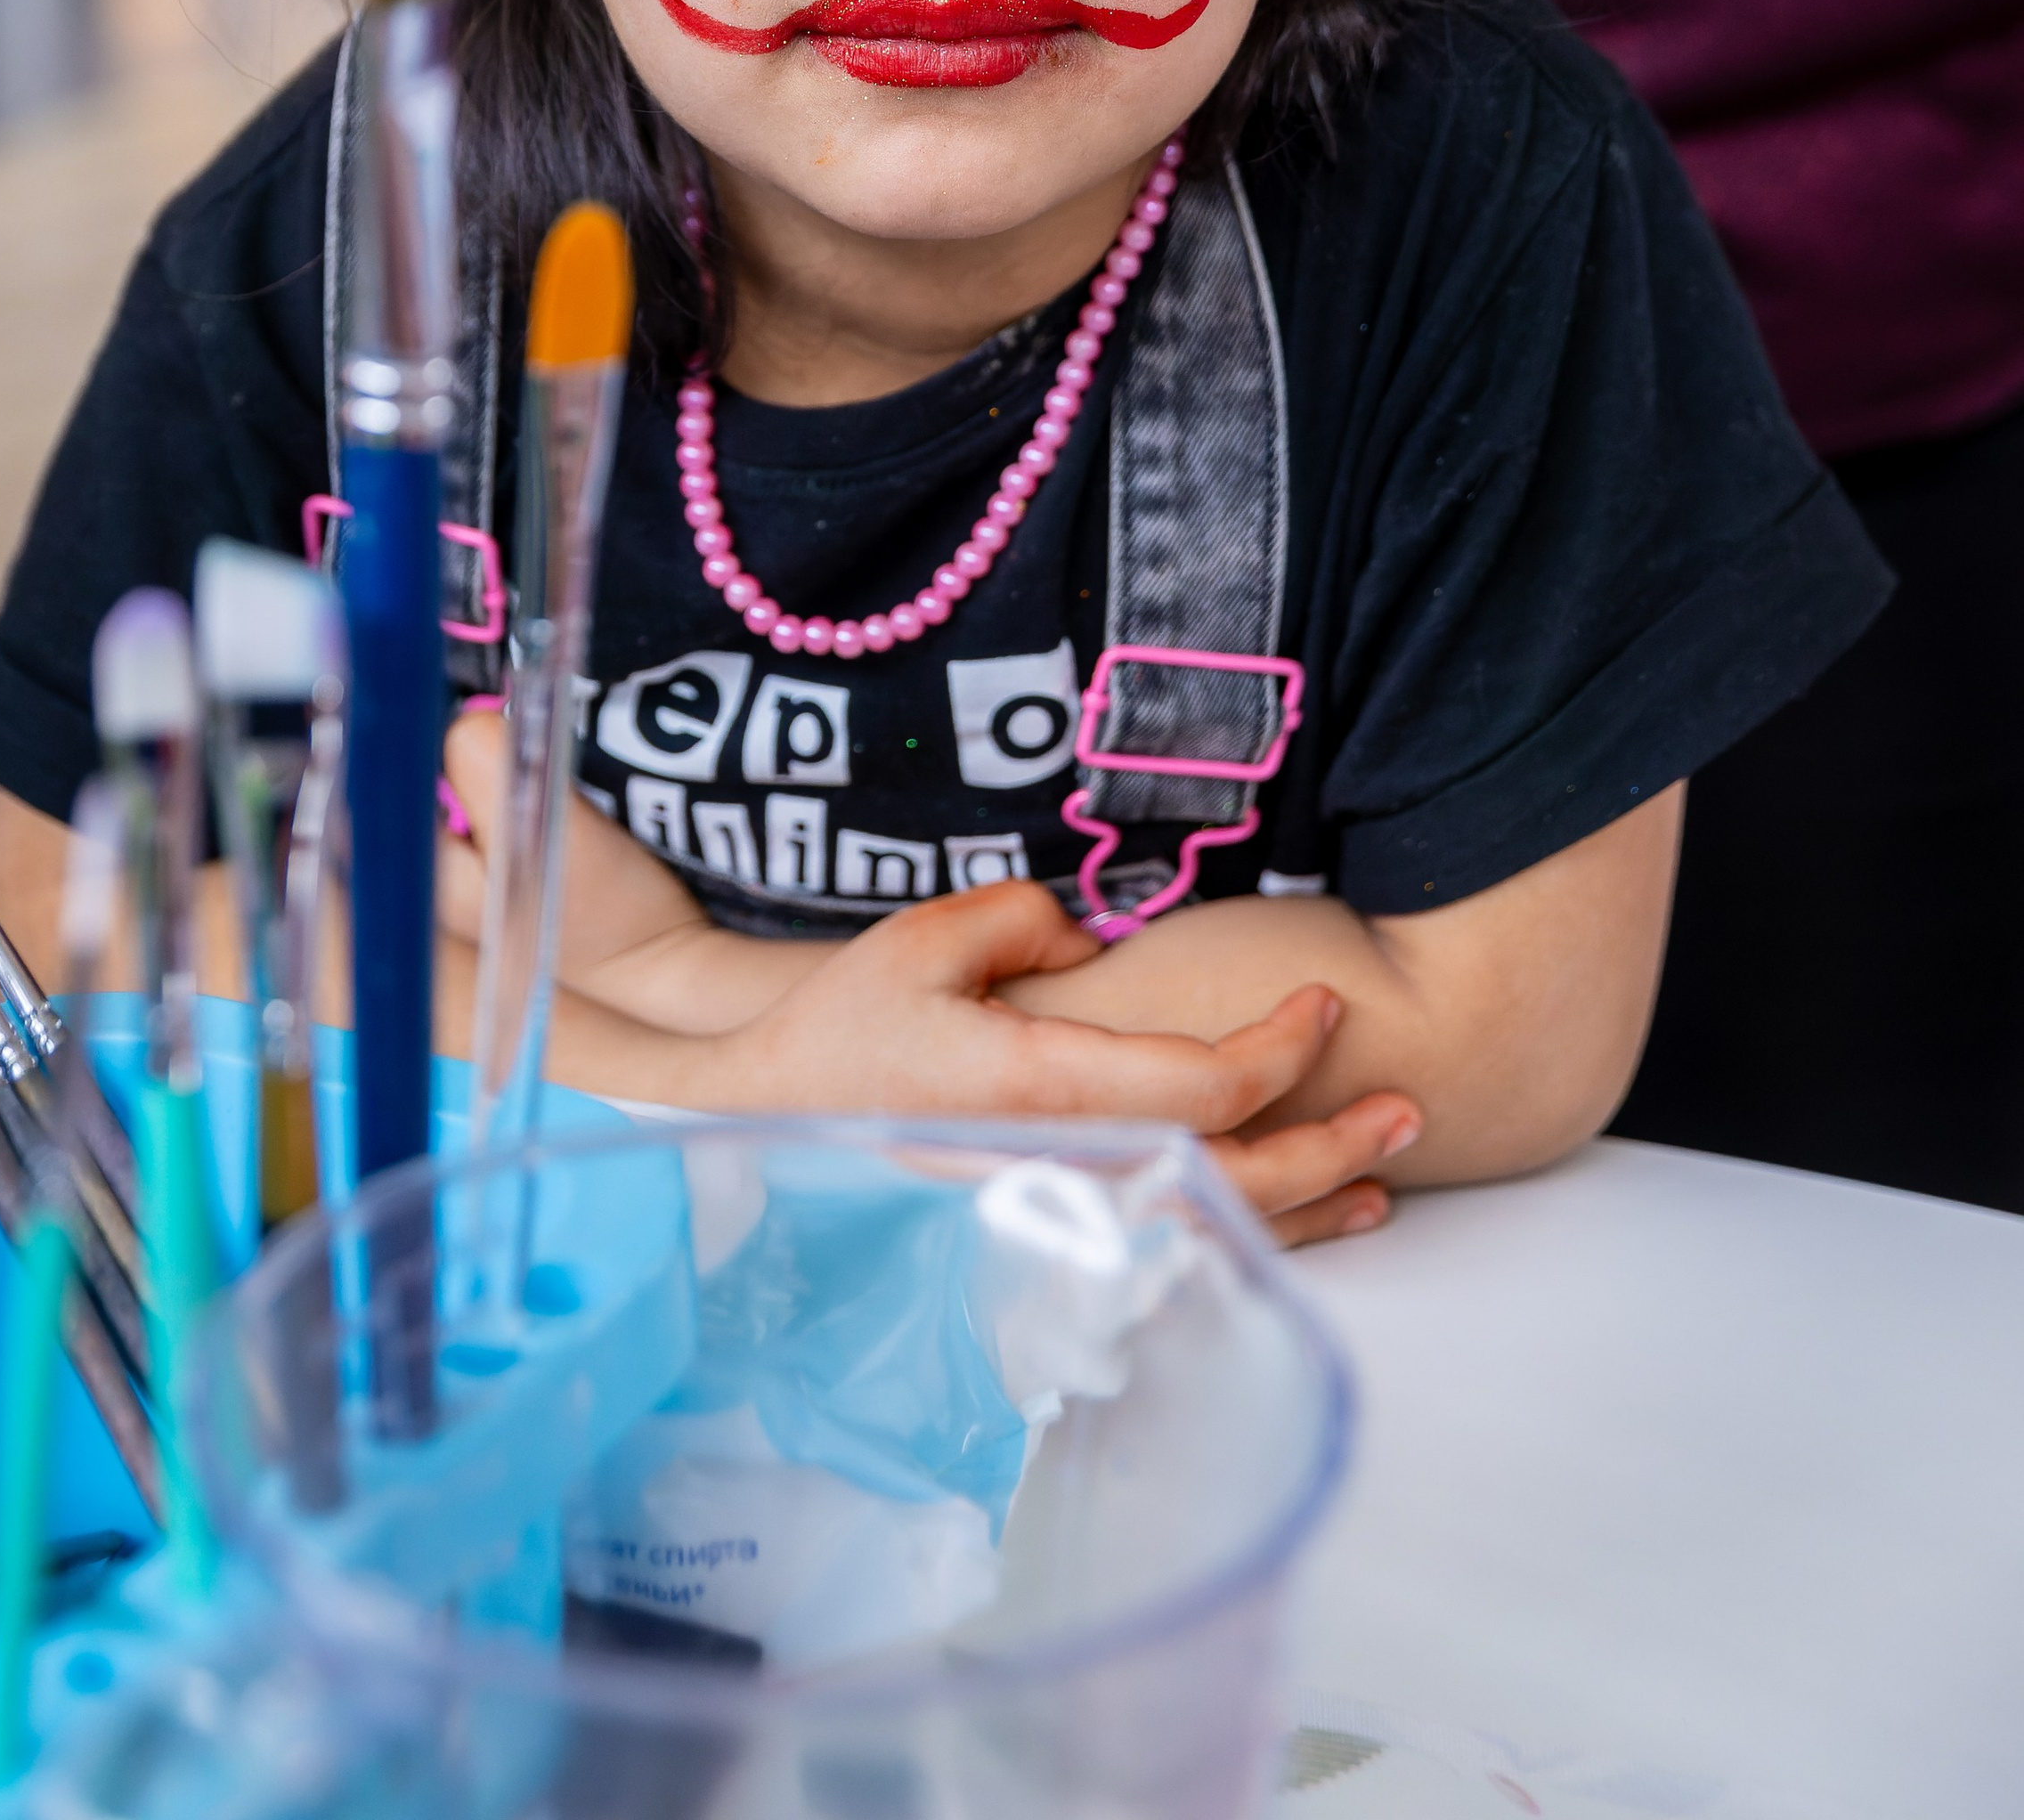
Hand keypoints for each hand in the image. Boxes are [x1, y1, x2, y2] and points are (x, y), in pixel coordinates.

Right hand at [659, 882, 1420, 1235]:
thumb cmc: (839, 1032)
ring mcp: (1059, 1222)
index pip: (1199, 1086)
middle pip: (1234, 1177)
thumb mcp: (921, 940)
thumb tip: (1099, 937)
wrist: (759, 1136)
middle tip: (1408, 1106)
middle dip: (1332, 1145)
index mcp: (1040, 1092)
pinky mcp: (1048, 1243)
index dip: (1279, 1048)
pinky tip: (1297, 1227)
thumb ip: (1023, 920)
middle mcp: (1063, 1172)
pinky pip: (1173, 1248)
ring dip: (1311, 1205)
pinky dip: (1251, 1238)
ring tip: (1385, 1175)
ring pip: (1213, 1230)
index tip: (1325, 1002)